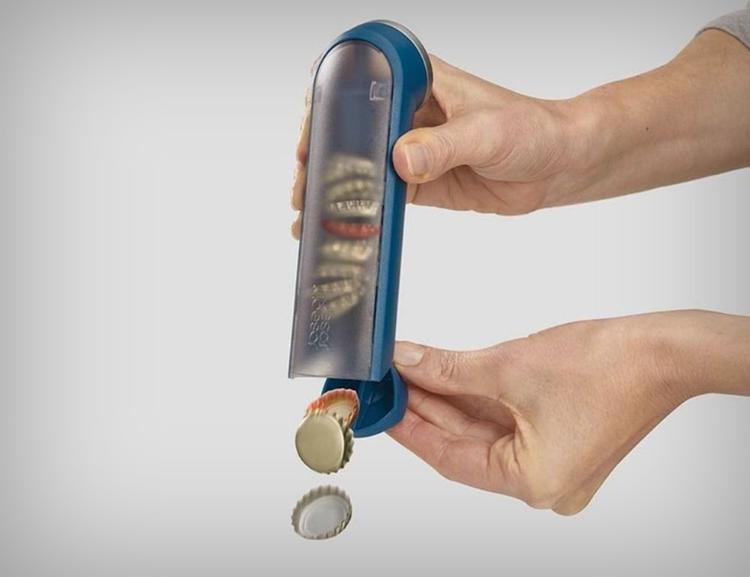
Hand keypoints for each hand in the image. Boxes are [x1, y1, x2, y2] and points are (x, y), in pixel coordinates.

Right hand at [291, 55, 588, 235]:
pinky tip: (340, 227)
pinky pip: (382, 195)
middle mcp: (408, 112)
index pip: (358, 83)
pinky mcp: (420, 183)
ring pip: (360, 165)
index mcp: (418, 80)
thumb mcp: (488, 131)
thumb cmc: (533, 129)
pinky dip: (361, 211)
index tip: (310, 135)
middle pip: (350, 128)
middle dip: (320, 155)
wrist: (558, 165)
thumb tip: (401, 159)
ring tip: (309, 213)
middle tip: (304, 185)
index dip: (326, 106)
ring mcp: (411, 149)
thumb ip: (444, 145)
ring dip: (334, 187)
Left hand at [388, 310, 749, 514]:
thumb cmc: (607, 366)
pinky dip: (475, 400)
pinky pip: (505, 423)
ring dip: (447, 401)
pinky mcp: (559, 440)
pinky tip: (444, 378)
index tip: (380, 407)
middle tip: (389, 383)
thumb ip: (448, 369)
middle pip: (465, 443)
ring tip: (409, 375)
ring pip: (483, 430)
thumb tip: (406, 363)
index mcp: (533, 482)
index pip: (449, 458)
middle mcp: (544, 483)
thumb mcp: (508, 366)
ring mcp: (553, 463)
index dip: (409, 429)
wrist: (663, 351)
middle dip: (425, 408)